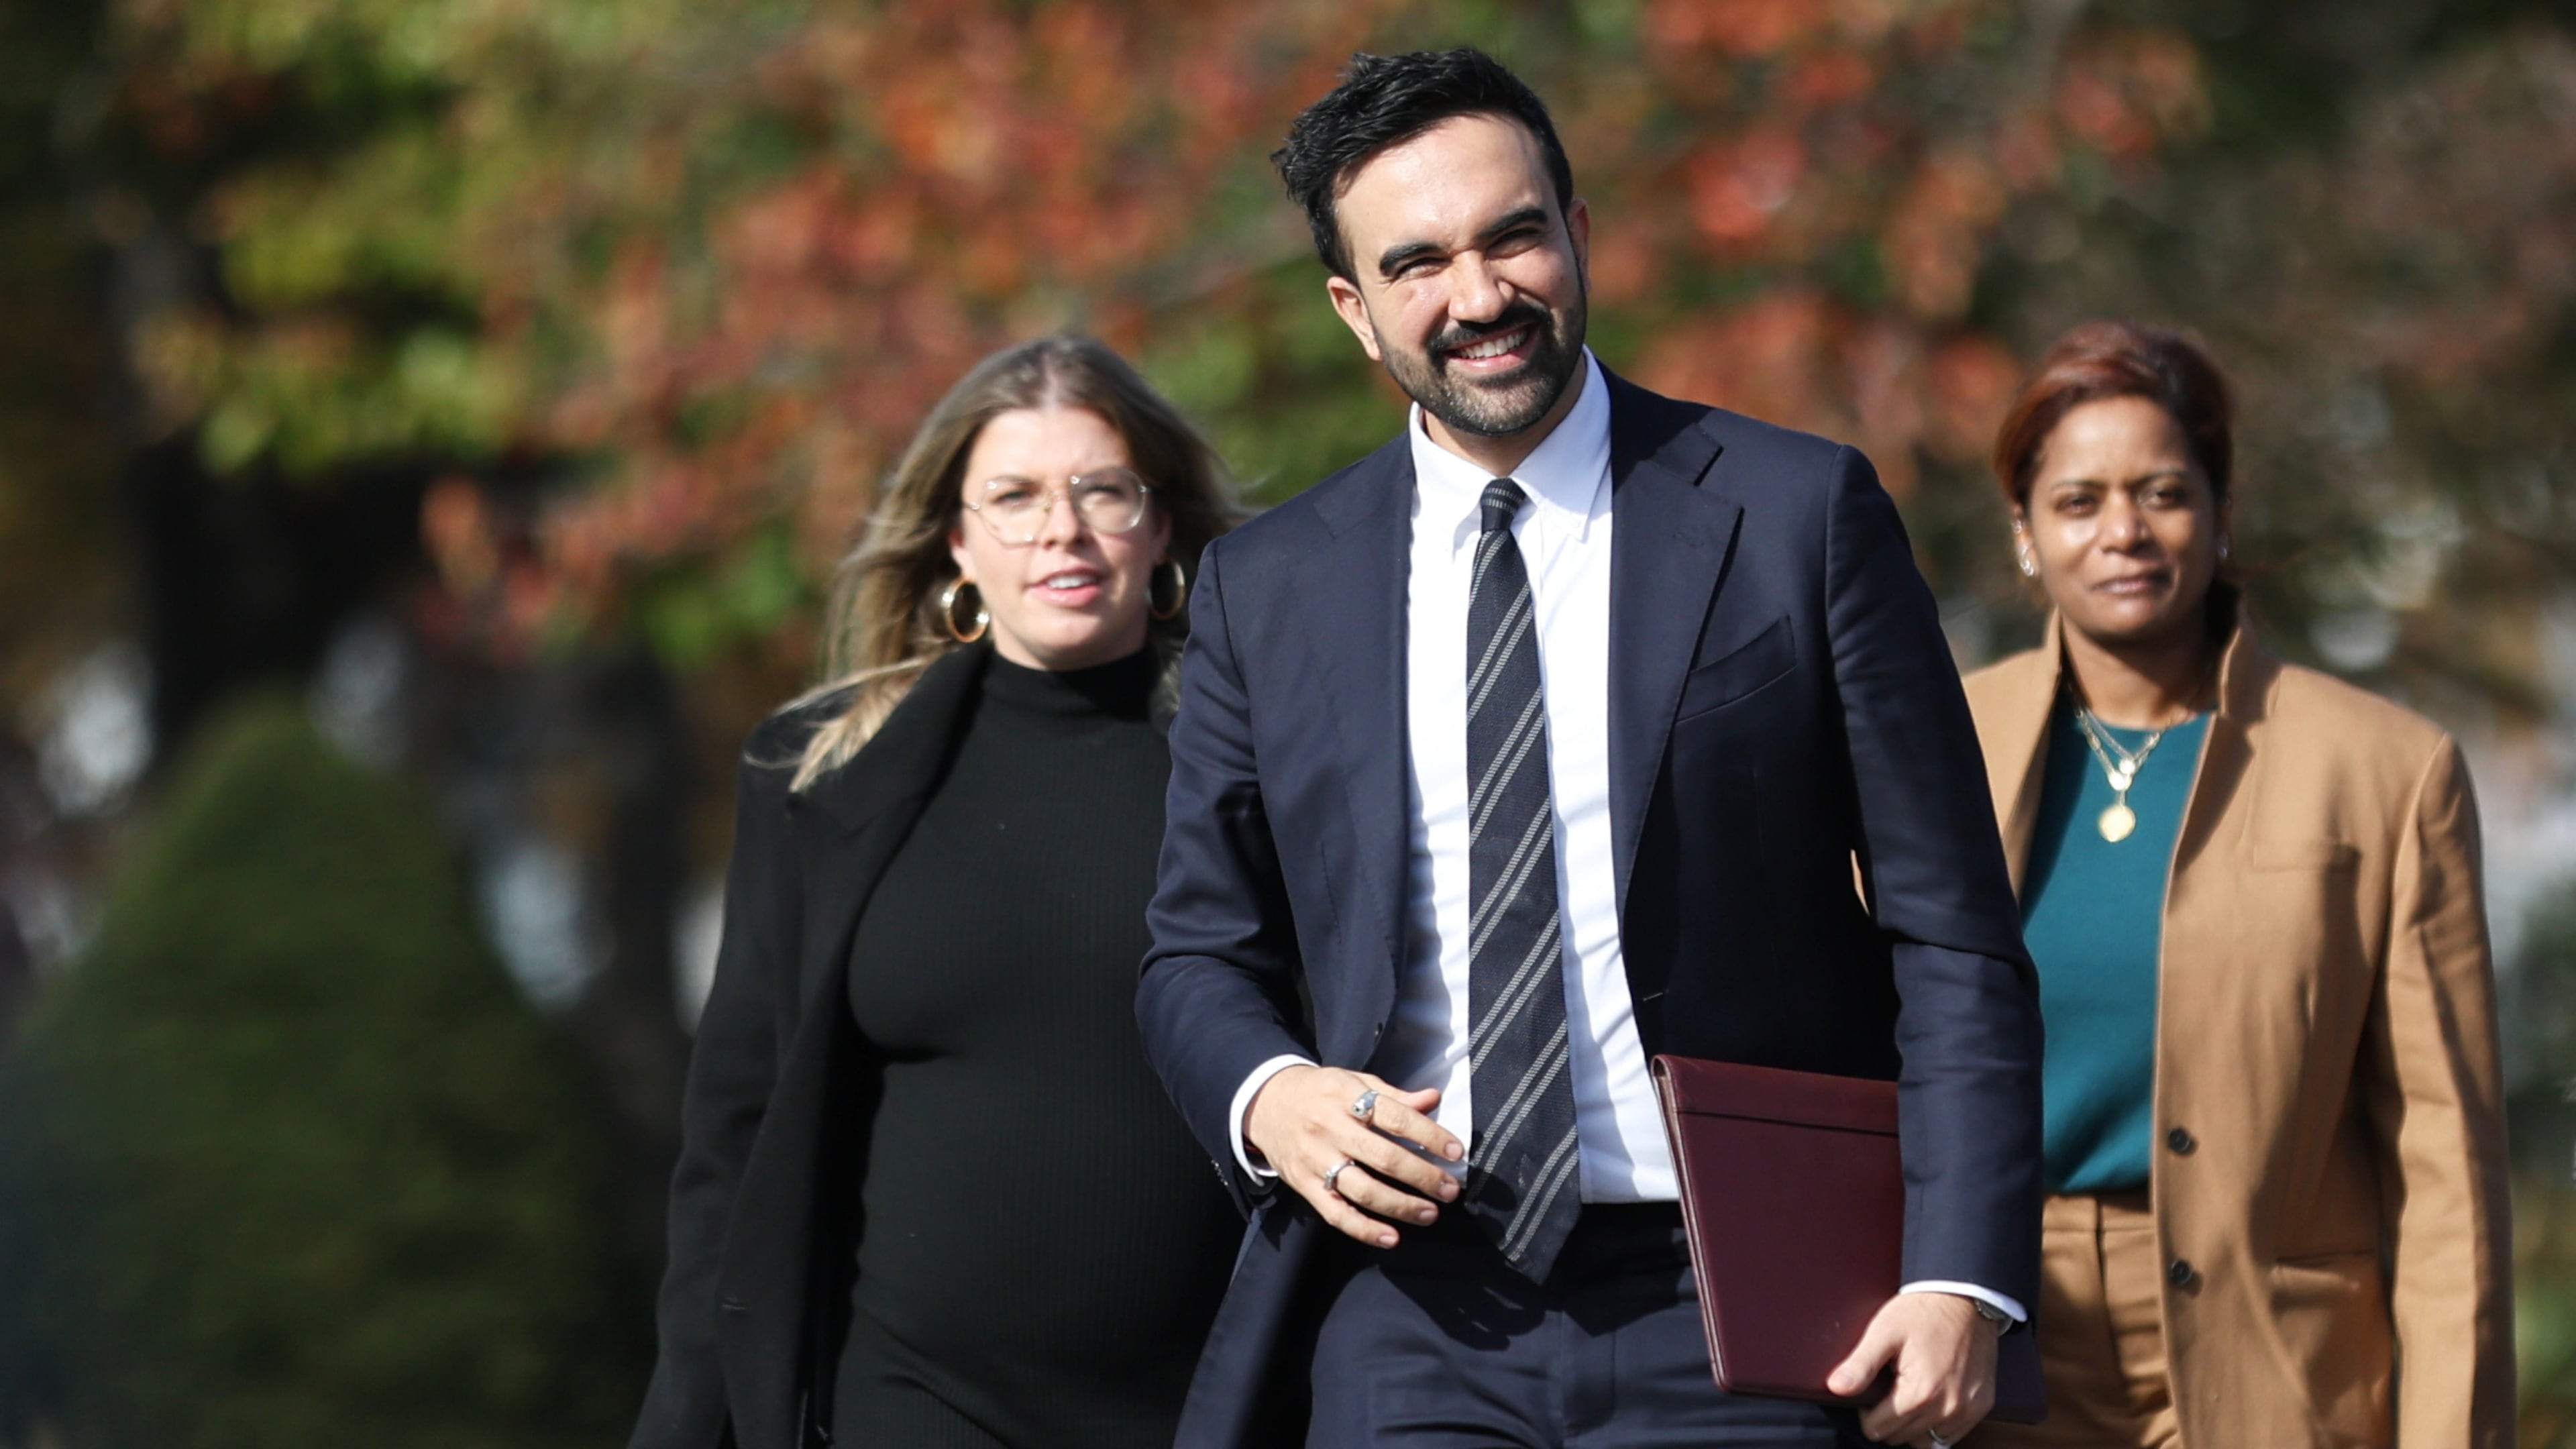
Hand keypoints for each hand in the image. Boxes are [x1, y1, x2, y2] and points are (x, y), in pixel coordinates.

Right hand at [1244, 1065, 1462, 1247]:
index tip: (1456, 1151)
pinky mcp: (1304, 1185)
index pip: (1394, 1116)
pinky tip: (1391, 1237)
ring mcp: (1316, 1160)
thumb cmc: (1319, 1092)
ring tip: (1429, 1214)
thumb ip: (1393, 1095)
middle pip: (1382, 1157)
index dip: (1428, 1135)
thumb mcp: (1354, 1081)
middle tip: (1450, 1190)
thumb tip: (1433, 1100)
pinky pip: (1336, 1213)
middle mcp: (1331, 1129)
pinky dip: (1364, 1229)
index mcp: (1346, 1097)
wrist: (1265, 1103)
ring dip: (1400, 1206)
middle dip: (1422, 1176)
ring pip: (1362, 1189)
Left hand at [1826, 1292, 2000, 1445]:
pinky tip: (1931, 1399)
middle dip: (1889, 1417)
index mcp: (1919, 1393)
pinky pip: (1951, 1435)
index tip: (1872, 1389)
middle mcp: (1947, 1408)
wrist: (1965, 1296)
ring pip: (1926, 1441)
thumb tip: (1836, 1388)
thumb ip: (1860, 1365)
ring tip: (1910, 1393)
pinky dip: (1937, 1424)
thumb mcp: (1884, 1332)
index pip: (1877, 1430)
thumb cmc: (1922, 1311)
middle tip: (1891, 1385)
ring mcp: (1967, 1410)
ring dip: (1913, 1425)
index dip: (1866, 1412)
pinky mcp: (1981, 1407)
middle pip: (1900, 1437)